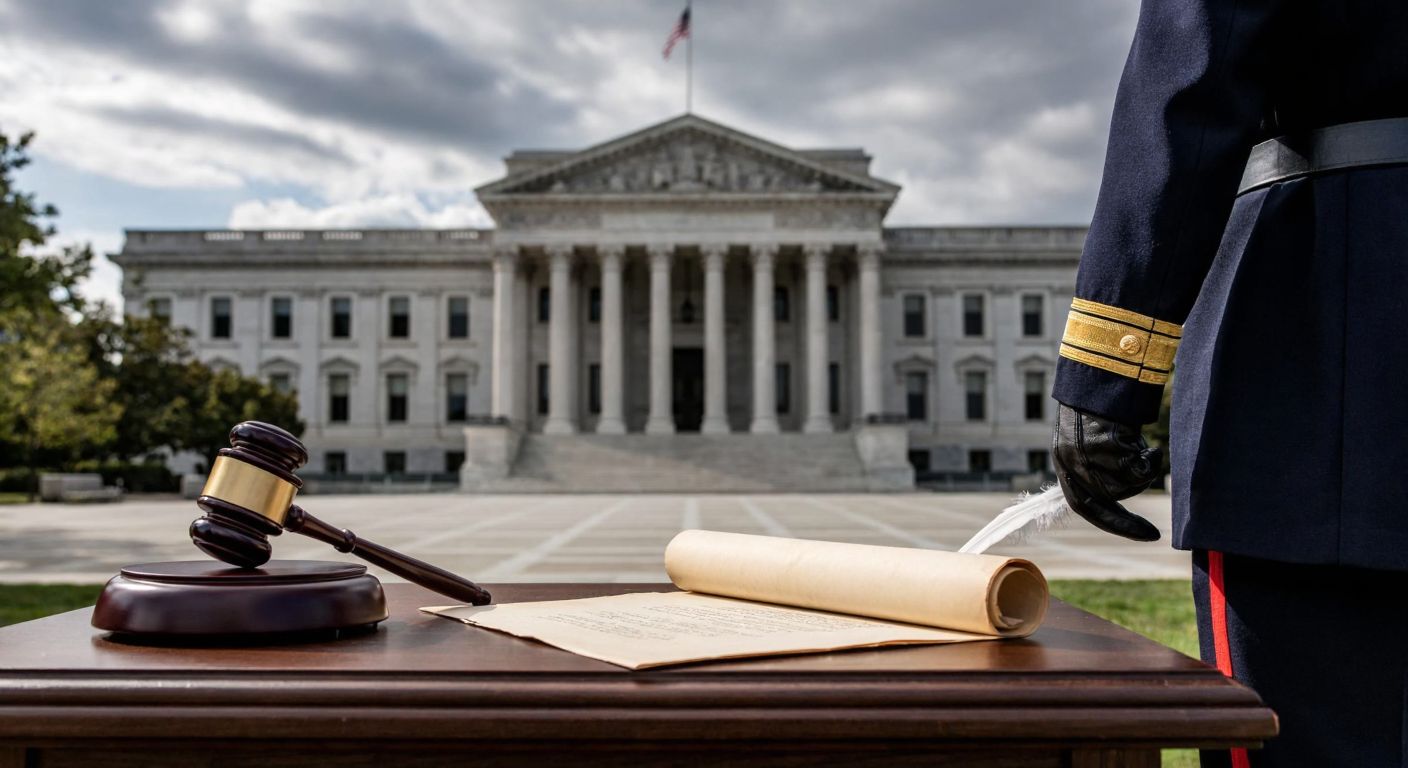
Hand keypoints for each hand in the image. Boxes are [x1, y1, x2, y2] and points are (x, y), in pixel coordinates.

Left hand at [1052, 403, 1161, 541]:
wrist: (1100, 372)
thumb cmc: (1102, 404)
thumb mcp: (1089, 439)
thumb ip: (1097, 466)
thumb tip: (1115, 497)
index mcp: (1065, 462)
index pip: (1082, 505)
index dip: (1107, 522)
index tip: (1130, 535)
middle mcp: (1071, 462)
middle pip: (1108, 499)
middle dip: (1128, 514)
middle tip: (1152, 534)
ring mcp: (1086, 456)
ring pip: (1126, 486)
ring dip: (1141, 473)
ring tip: (1142, 448)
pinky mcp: (1106, 447)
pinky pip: (1138, 470)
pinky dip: (1151, 461)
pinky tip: (1151, 447)